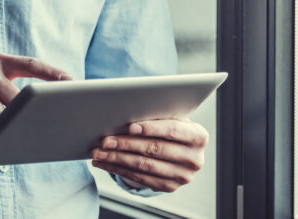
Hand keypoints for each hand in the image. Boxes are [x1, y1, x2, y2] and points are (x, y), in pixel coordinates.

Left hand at [91, 118, 208, 191]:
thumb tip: (127, 110)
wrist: (183, 150)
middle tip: (105, 140)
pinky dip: (119, 170)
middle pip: (155, 149)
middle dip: (126, 144)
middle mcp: (194, 159)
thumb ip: (159, 115)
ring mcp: (182, 176)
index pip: (172, 131)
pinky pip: (140, 178)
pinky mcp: (170, 186)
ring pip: (144, 166)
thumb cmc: (172, 126)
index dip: (151, 128)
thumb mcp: (173, 118)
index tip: (130, 126)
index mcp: (198, 136)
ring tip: (99, 152)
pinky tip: (106, 163)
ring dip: (117, 159)